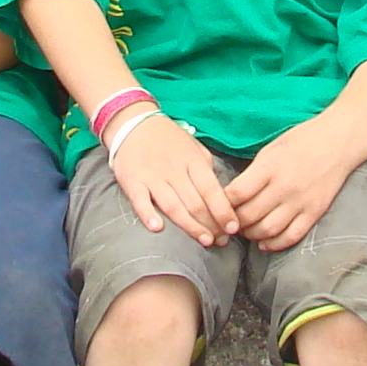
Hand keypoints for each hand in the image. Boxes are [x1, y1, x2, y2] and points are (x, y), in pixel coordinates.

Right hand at [106, 112, 238, 249]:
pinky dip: (148, 214)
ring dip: (190, 226)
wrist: (135, 124)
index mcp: (193, 161)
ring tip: (204, 241)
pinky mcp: (133, 182)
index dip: (224, 210)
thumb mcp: (195, 149)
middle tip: (222, 241)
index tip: (233, 228)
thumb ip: (207, 171)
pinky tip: (157, 228)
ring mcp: (152, 177)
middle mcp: (174, 170)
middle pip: (196, 203)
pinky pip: (140, 200)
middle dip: (211, 225)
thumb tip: (222, 196)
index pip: (211, 189)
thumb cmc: (170, 141)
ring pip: (173, 206)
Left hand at [227, 110, 366, 251]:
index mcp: (269, 167)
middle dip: (233, 222)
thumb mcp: (271, 149)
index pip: (237, 194)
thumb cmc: (302, 140)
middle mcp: (284, 186)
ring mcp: (301, 201)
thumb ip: (253, 173)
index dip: (222, 204)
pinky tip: (265, 243)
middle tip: (228, 223)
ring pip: (267, 230)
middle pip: (249, 215)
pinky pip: (291, 236)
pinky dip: (275, 244)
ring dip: (251, 235)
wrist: (338, 141)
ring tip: (245, 231)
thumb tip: (234, 196)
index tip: (217, 206)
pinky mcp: (315, 212)